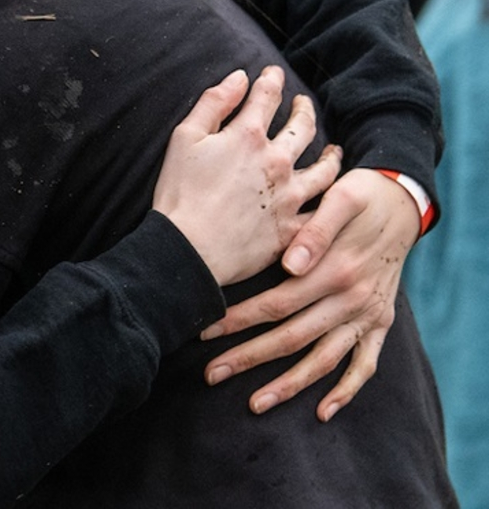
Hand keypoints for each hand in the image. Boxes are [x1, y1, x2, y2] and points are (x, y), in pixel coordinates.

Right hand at [152, 67, 336, 285]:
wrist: (188, 248)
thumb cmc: (179, 193)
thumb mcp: (184, 138)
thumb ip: (213, 103)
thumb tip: (238, 78)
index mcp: (247, 136)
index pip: (267, 97)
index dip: (271, 80)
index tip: (273, 72)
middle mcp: (277, 161)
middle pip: (302, 127)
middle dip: (304, 109)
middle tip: (302, 103)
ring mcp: (290, 195)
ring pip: (325, 169)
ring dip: (331, 154)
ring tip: (332, 149)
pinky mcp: (293, 227)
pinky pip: (323, 212)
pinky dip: (332, 203)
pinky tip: (334, 197)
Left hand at [200, 167, 418, 420]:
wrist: (403, 202)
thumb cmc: (361, 196)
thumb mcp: (342, 199)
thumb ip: (315, 231)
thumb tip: (290, 264)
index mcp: (336, 270)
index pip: (276, 304)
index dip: (238, 320)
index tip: (203, 332)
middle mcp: (352, 299)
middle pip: (292, 338)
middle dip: (249, 358)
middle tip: (211, 375)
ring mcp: (368, 315)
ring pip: (324, 359)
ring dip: (290, 384)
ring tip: (255, 404)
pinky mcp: (380, 323)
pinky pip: (365, 364)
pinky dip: (346, 390)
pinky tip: (322, 411)